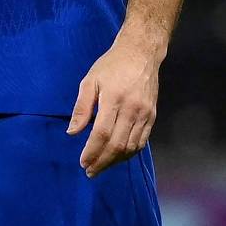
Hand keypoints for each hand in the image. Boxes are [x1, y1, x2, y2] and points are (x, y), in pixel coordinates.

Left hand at [66, 31, 161, 175]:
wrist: (141, 54)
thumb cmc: (111, 66)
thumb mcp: (90, 81)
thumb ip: (81, 108)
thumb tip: (72, 132)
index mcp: (114, 99)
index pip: (102, 133)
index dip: (92, 151)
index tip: (83, 162)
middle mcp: (132, 109)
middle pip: (117, 144)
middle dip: (102, 161)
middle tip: (90, 171)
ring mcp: (145, 113)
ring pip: (131, 146)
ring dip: (115, 161)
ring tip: (101, 166)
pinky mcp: (152, 116)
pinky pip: (142, 141)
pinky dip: (129, 153)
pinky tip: (118, 157)